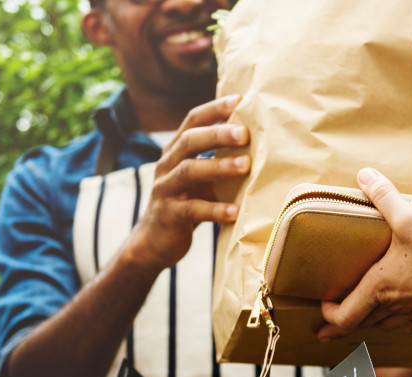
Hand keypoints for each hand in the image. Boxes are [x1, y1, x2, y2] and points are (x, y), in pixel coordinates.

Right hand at [131, 94, 250, 270]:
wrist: (154, 242)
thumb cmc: (186, 205)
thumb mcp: (199, 178)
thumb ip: (217, 160)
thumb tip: (257, 142)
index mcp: (175, 152)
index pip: (192, 121)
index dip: (213, 109)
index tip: (239, 99)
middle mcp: (167, 165)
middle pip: (189, 141)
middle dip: (217, 134)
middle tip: (245, 133)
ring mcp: (165, 190)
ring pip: (189, 171)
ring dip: (219, 167)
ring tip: (246, 166)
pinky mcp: (168, 215)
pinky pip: (192, 209)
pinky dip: (215, 209)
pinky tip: (235, 212)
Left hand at [319, 168, 411, 338]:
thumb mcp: (408, 218)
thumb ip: (384, 196)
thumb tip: (364, 175)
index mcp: (379, 288)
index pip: (344, 316)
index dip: (329, 316)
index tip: (323, 306)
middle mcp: (395, 305)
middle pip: (362, 324)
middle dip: (345, 324)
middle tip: (333, 324)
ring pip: (388, 325)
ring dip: (375, 321)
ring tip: (369, 314)